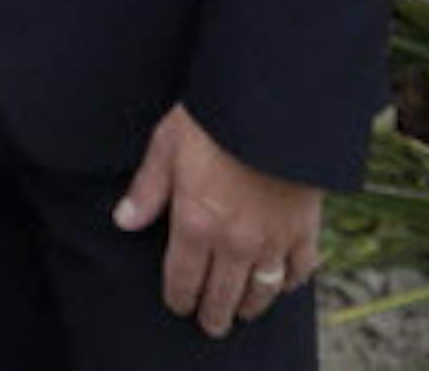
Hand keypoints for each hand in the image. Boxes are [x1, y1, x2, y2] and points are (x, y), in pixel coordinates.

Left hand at [113, 104, 319, 335]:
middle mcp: (234, 242)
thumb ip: (147, 189)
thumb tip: (123, 221)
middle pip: (221, 297)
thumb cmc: (213, 118)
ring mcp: (272, 240)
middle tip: (210, 323)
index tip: (178, 305)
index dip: (179, 299)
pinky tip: (282, 282)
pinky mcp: (304, 229)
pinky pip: (300, 271)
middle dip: (213, 315)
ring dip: (249, 306)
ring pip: (260, 293)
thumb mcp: (167, 144)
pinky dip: (290, 282)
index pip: (183, 281)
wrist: (271, 105)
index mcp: (195, 224)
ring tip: (241, 310)